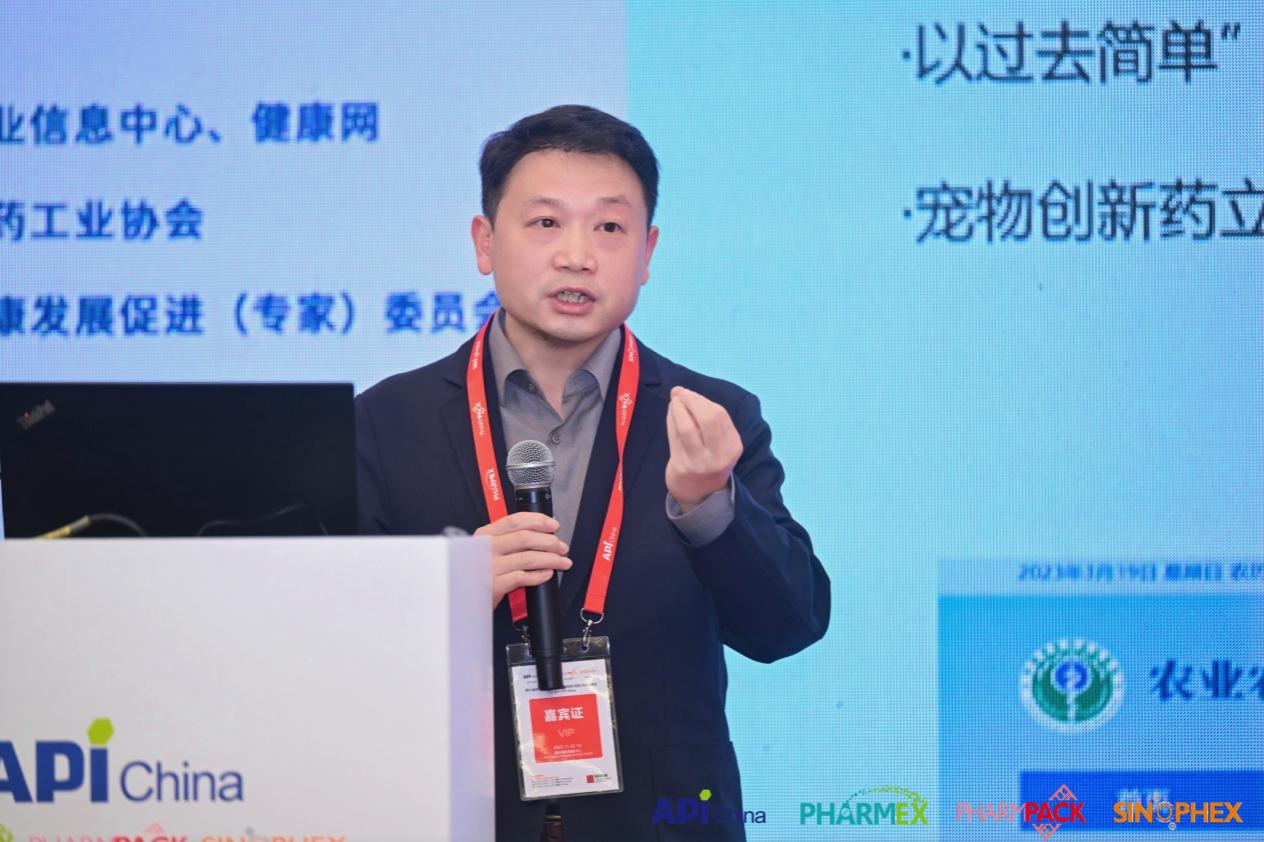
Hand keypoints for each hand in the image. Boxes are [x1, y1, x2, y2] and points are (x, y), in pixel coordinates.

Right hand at [474, 512, 572, 608]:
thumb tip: (543, 534)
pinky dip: (538, 576)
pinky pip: (522, 578)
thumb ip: (509, 538)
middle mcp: (486, 548)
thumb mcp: (490, 548)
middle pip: (524, 538)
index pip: (514, 521)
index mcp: (486, 534)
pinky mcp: (493, 585)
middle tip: (562, 548)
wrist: (465, 595)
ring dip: (550, 559)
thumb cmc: (482, 569)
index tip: (554, 526)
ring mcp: (489, 567)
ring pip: (527, 558)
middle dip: (549, 542)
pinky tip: (547, 574)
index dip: (537, 521)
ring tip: (562, 562)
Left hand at [665, 386, 741, 513]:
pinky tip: (671, 413)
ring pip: (688, 428)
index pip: (719, 414)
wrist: (701, 495)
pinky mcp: (682, 467)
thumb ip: (704, 417)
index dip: (702, 399)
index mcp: (733, 446)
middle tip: (679, 393)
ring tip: (674, 401)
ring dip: (678, 409)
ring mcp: (700, 463)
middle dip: (691, 400)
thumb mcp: (718, 442)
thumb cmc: (709, 460)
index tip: (689, 393)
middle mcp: (719, 456)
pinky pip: (674, 438)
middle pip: (707, 419)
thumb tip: (681, 391)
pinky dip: (671, 421)